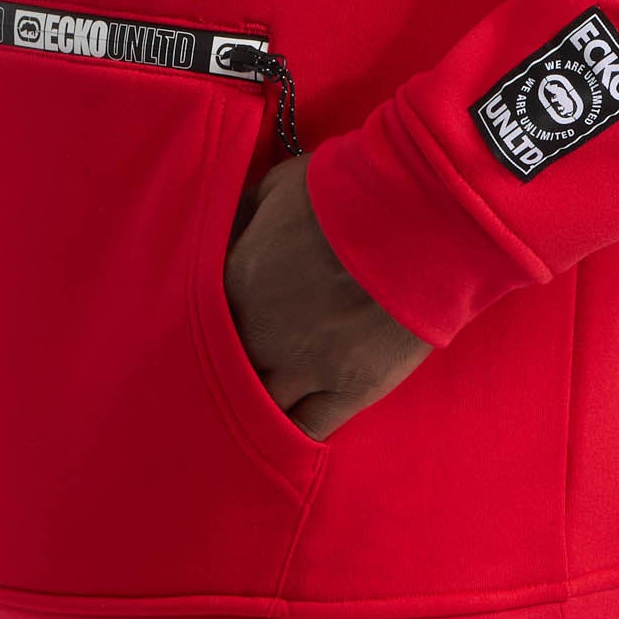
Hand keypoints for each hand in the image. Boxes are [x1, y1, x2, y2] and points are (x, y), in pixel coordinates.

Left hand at [224, 156, 431, 436]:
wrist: (414, 216)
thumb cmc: (344, 190)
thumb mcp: (277, 186)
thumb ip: (245, 216)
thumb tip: (230, 231)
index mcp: (234, 283)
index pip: (204, 320)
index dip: (214, 324)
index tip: (225, 322)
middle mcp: (258, 335)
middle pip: (226, 370)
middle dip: (230, 369)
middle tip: (240, 367)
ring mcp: (303, 368)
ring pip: (261, 407)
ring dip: (258, 404)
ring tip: (262, 404)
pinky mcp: (349, 390)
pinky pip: (309, 429)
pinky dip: (297, 431)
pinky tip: (292, 428)